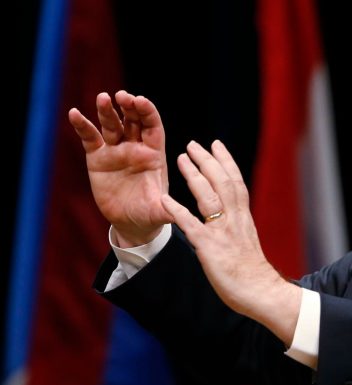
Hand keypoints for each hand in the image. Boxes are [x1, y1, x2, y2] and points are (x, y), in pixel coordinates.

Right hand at [69, 91, 170, 246]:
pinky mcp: (98, 158)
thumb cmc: (150, 214)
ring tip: (103, 98)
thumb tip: (178, 213)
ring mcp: (116, 151)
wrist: (131, 223)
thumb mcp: (160, 212)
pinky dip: (82, 126)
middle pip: (132, 120)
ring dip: (107, 111)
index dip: (147, 112)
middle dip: (128, 106)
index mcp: (154, 154)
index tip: (141, 101)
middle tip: (123, 96)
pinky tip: (74, 114)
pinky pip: (90, 138)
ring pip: (111, 125)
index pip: (152, 126)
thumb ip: (168, 209)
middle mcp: (135, 148)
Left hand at [160, 140, 300, 344]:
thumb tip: (230, 219)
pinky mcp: (210, 248)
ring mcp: (223, 232)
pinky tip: (165, 198)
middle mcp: (235, 220)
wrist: (261, 292)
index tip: (216, 144)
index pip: (236, 182)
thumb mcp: (247, 242)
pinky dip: (178, 210)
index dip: (225, 161)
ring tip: (181, 158)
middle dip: (207, 161)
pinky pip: (192, 225)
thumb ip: (237, 227)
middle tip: (193, 144)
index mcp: (244, 218)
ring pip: (209, 196)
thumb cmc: (253, 273)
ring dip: (194, 176)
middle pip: (223, 182)